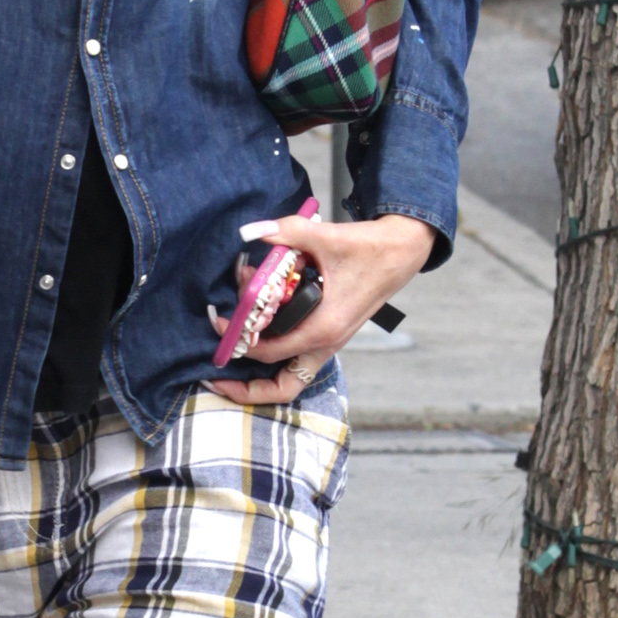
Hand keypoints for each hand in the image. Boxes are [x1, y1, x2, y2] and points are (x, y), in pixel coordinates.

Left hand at [209, 212, 438, 408]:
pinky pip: (297, 358)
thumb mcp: (326, 237)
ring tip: (232, 353)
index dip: (236, 338)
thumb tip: (250, 231)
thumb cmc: (369, 248)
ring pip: (290, 379)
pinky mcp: (330, 334)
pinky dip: (274, 351)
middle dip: (245, 385)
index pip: (268, 350)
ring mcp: (330, 343)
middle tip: (216, 371)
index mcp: (323, 328)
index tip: (218, 320)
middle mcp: (326, 343)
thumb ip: (285, 232)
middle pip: (280, 387)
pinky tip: (258, 325)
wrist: (401, 251)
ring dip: (260, 374)